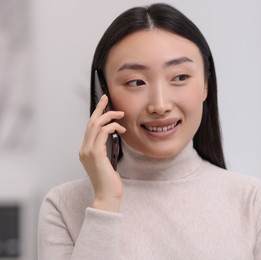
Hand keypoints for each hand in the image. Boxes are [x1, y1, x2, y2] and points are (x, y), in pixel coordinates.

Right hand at [79, 95, 125, 211]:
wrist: (107, 196)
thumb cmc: (109, 182)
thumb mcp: (107, 162)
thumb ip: (106, 150)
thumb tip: (114, 137)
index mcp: (86, 151)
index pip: (90, 128)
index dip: (96, 114)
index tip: (103, 104)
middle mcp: (84, 150)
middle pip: (90, 123)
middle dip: (99, 108)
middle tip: (107, 98)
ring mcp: (88, 152)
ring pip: (95, 125)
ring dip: (109, 117)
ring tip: (121, 115)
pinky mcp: (96, 154)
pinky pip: (102, 133)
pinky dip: (112, 127)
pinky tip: (121, 129)